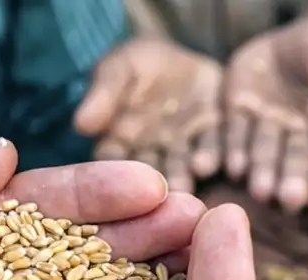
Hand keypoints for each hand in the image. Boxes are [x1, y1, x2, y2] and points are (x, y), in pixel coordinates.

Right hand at [74, 39, 222, 193]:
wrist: (186, 59)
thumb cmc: (141, 65)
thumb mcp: (119, 69)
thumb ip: (103, 94)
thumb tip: (80, 124)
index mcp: (119, 147)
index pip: (110, 160)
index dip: (110, 170)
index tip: (113, 181)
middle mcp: (151, 159)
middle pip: (149, 173)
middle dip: (154, 185)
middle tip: (159, 192)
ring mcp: (185, 154)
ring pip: (185, 166)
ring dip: (189, 173)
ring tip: (195, 175)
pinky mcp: (217, 142)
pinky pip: (220, 147)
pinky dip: (222, 154)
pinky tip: (227, 161)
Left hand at [224, 15, 307, 214]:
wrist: (277, 38)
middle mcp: (297, 137)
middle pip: (294, 161)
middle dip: (292, 180)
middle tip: (288, 200)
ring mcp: (263, 131)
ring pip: (259, 152)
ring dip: (257, 169)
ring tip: (255, 186)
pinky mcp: (232, 120)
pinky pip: (224, 135)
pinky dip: (215, 149)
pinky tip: (206, 162)